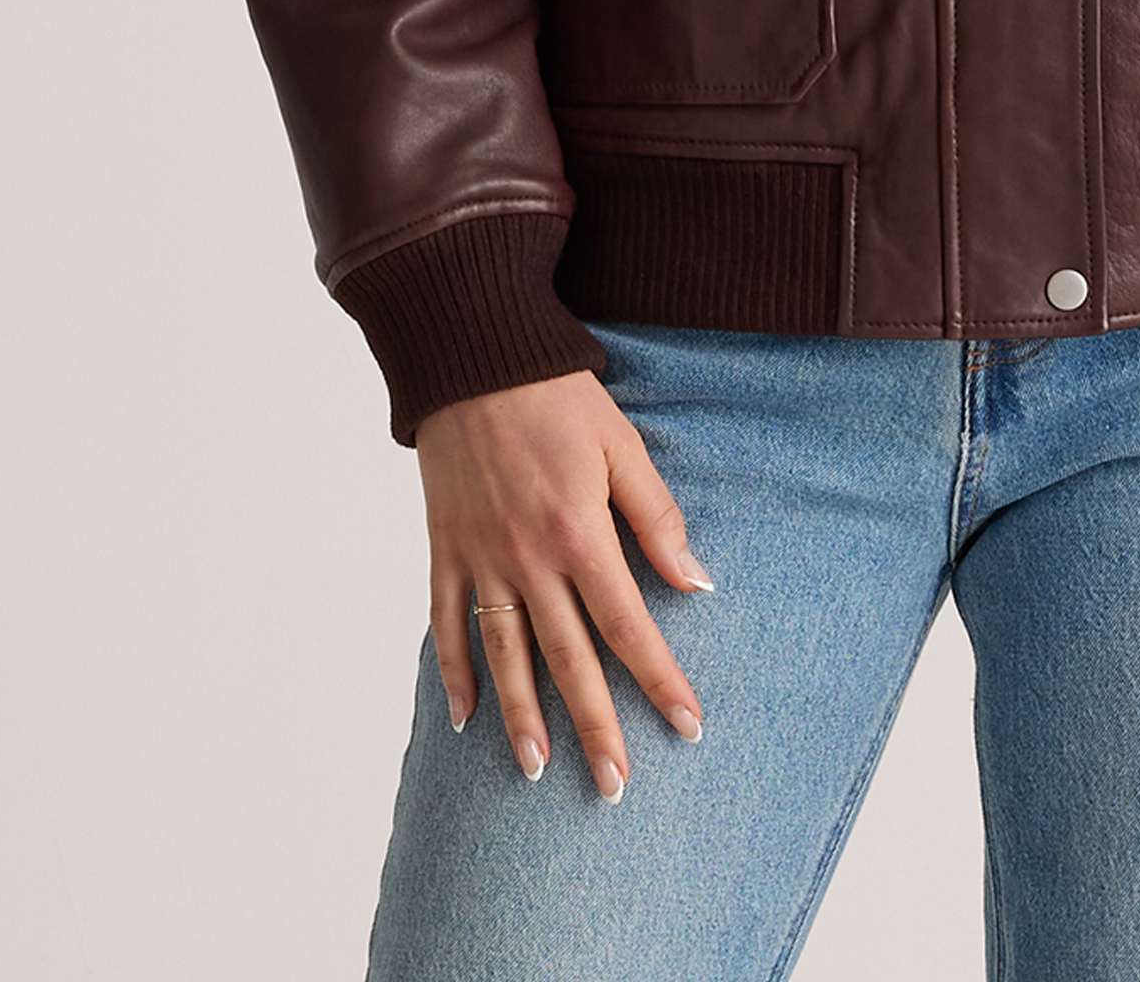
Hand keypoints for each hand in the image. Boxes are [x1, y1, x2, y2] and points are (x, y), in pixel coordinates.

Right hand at [415, 371, 715, 798]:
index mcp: (579, 532)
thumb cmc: (555, 393)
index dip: (659, 679)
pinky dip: (454, 674)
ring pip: (504, 656)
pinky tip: (466, 719)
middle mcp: (528, 558)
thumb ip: (656, 515)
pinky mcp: (444, 548)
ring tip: (539, 770)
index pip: (628, 626)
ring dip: (522, 718)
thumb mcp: (620, 443)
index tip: (687, 726)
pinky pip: (445, 624)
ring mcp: (480, 558)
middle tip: (613, 784)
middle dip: (595, 726)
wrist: (472, 355)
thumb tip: (695, 581)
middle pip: (567, 660)